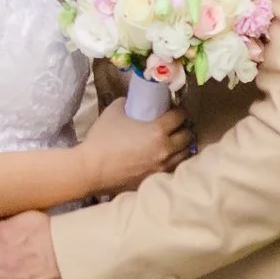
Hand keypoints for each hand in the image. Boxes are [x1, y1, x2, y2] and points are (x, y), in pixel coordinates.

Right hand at [75, 98, 194, 194]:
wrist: (91, 169)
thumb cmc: (102, 138)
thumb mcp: (114, 110)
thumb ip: (129, 102)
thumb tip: (135, 100)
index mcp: (158, 130)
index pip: (181, 116)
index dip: (179, 110)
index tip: (173, 110)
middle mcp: (166, 149)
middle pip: (188, 135)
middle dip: (183, 127)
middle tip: (174, 125)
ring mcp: (162, 166)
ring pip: (184, 153)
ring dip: (181, 145)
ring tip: (173, 140)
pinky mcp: (155, 178)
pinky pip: (174, 167)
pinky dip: (173, 159)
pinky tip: (165, 155)